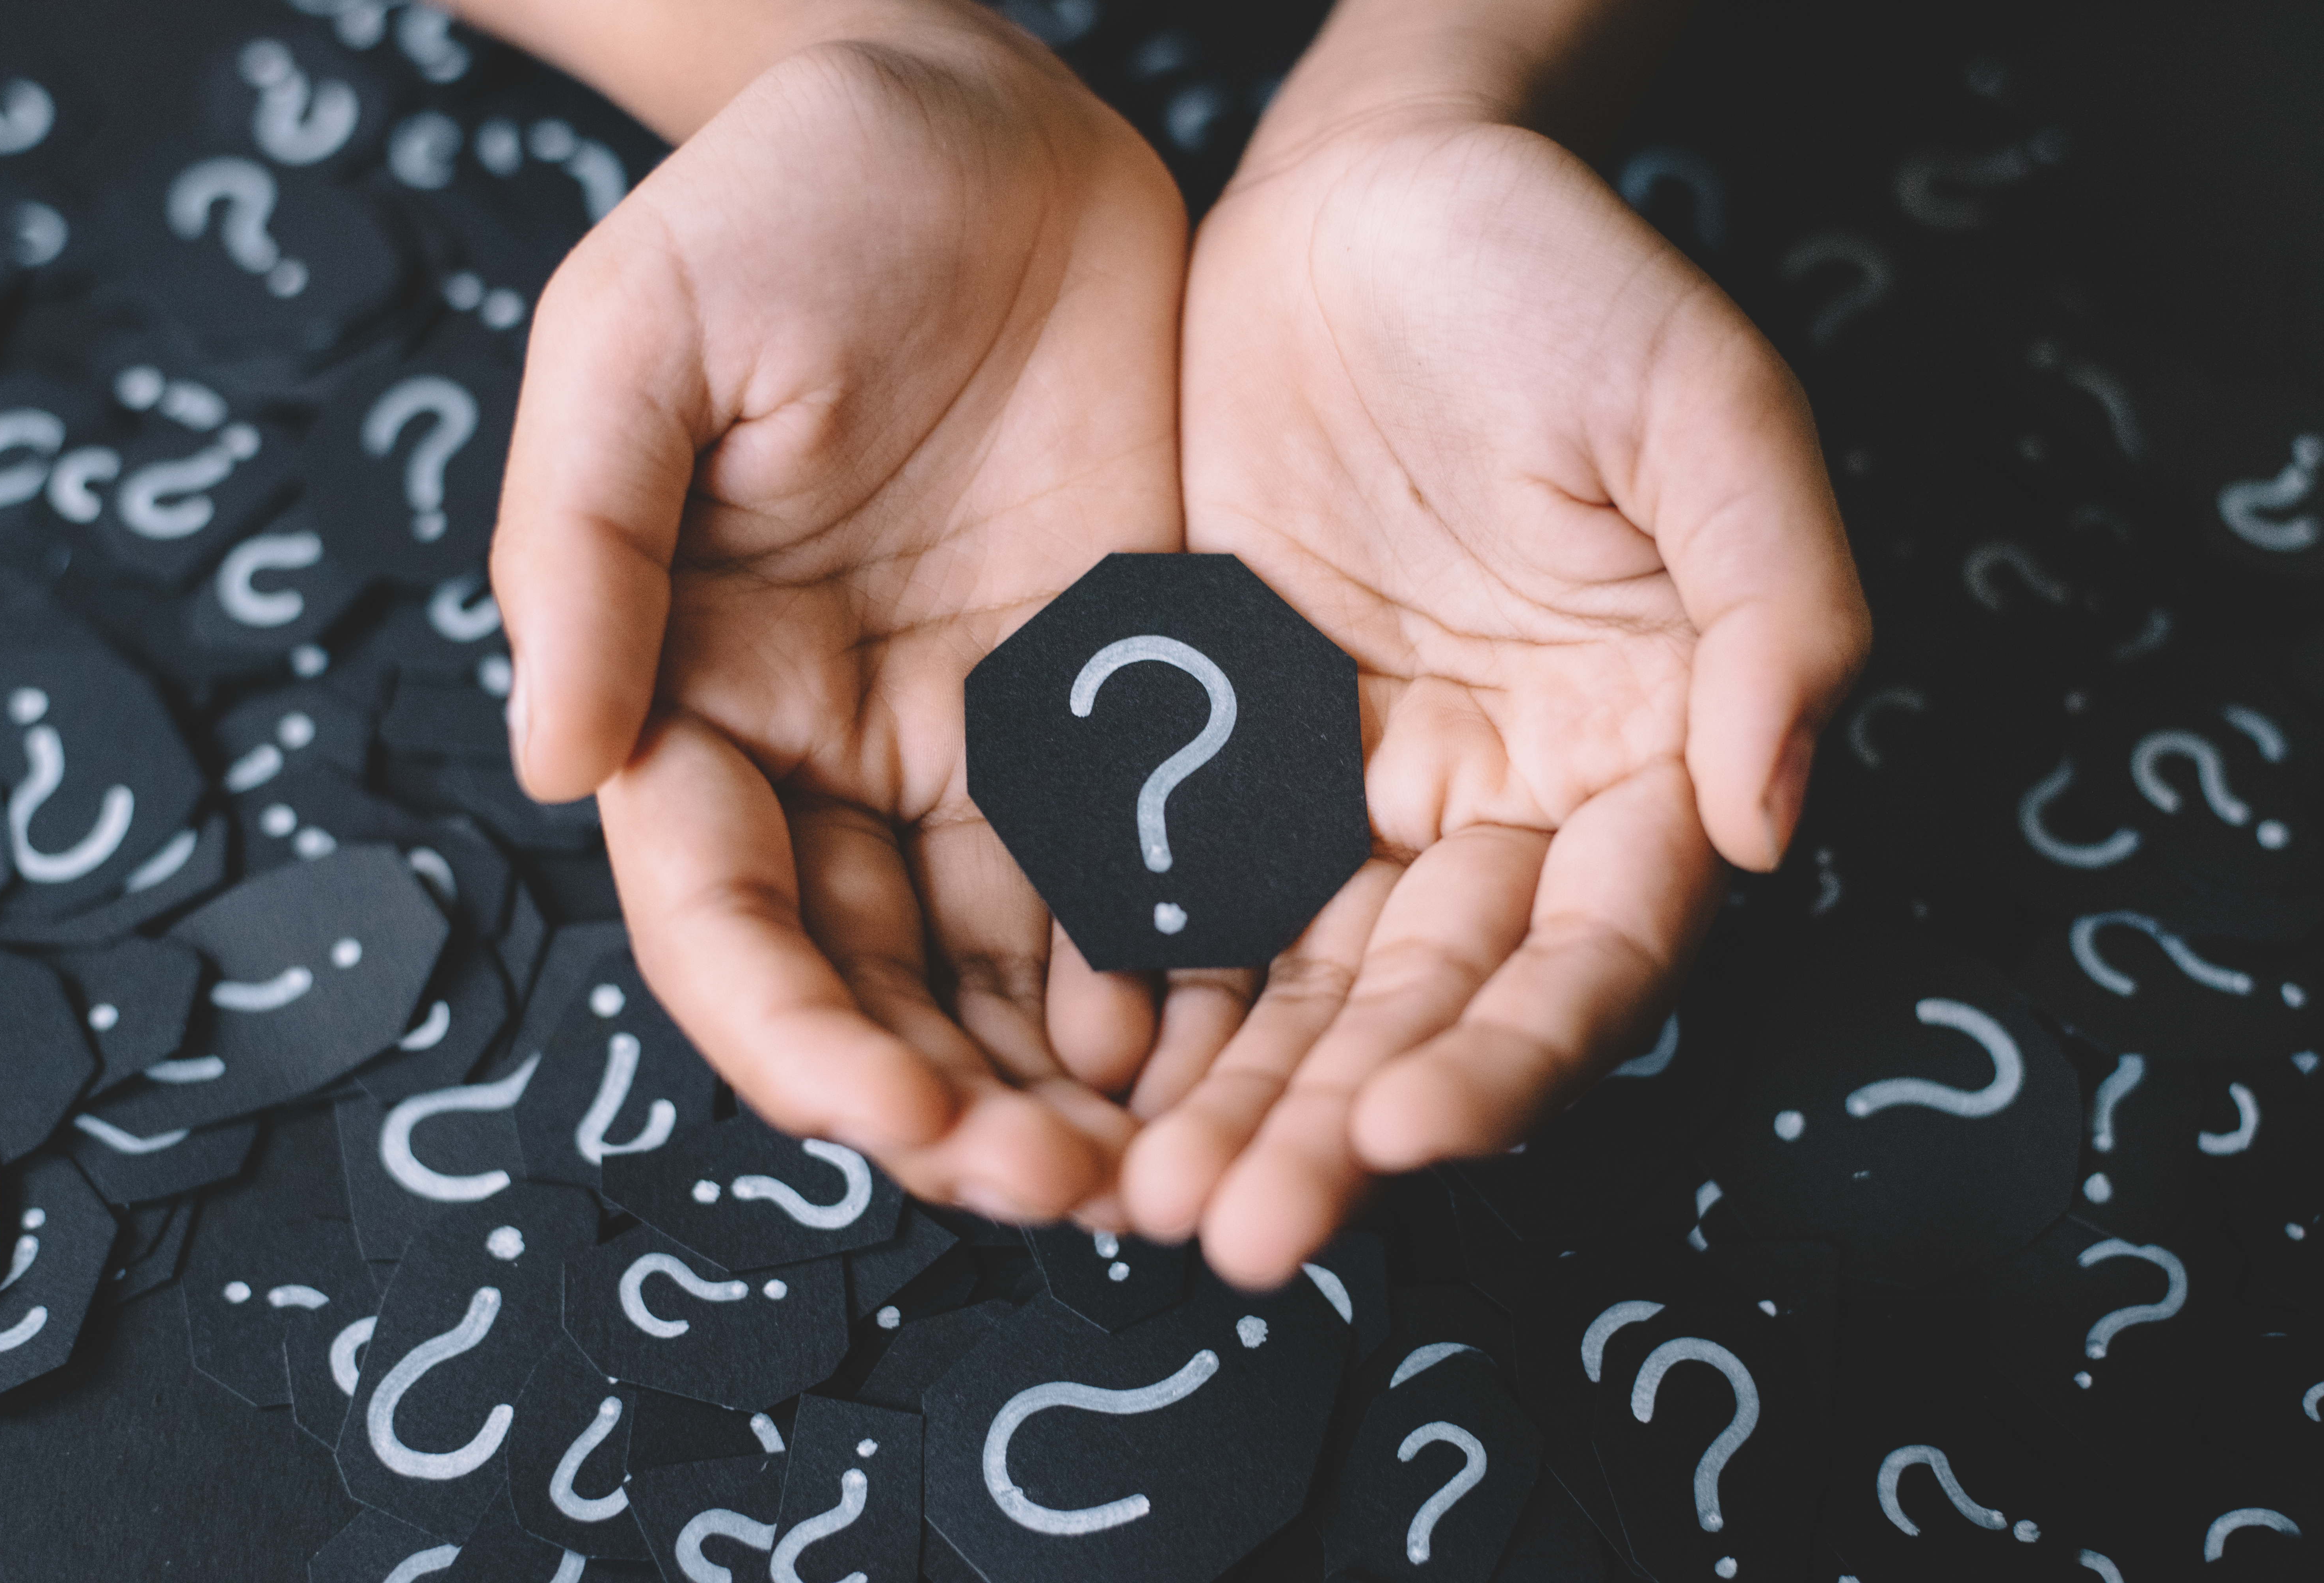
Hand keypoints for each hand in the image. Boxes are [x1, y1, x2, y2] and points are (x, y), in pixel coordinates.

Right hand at [487, 3, 1192, 1220]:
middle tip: (1057, 1190)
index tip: (891, 1115)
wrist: (974, 125)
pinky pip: (1135, 868)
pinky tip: (1225, 1039)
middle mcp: (837, 755)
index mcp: (699, 697)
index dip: (794, 1036)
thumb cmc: (776, 207)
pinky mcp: (1107, 702)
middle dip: (949, 1105)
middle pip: (876, 984)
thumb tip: (553, 761)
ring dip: (1067, 1081)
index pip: (725, 919)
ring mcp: (980, 741)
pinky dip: (1170, 969)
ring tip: (1151, 1166)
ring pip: (1008, 967)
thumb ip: (584, 548)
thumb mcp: (634, 340)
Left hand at [1122, 65, 1868, 1283]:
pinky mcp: (1239, 748)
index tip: (1414, 1130)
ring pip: (1303, 986)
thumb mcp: (1708, 408)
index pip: (1589, 951)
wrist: (1371, 195)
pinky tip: (1089, 1080)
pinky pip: (1194, 893)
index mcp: (1639, 754)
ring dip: (1239, 1101)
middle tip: (1248, 1230)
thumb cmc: (1560, 280)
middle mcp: (1502, 802)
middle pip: (1429, 1004)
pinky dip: (1150, 993)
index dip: (1511, 1052)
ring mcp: (1363, 787)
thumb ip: (1779, 603)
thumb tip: (1768, 812)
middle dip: (1343, 1124)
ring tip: (1154, 1201)